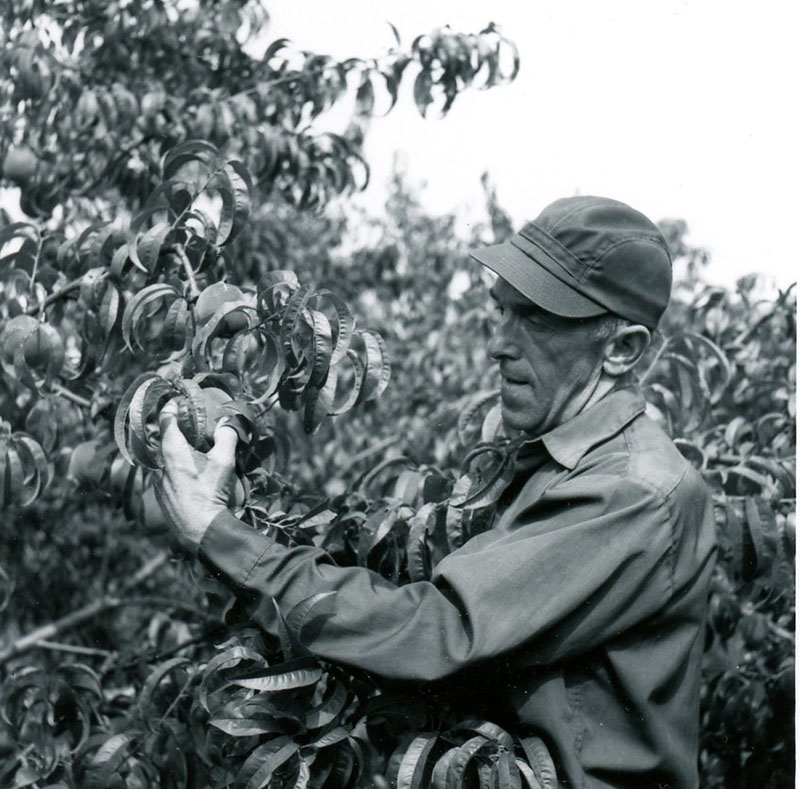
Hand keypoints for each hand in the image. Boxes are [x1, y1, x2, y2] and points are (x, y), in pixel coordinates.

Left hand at [155, 401, 238, 549]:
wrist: (200, 530)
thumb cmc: (210, 493)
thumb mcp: (224, 462)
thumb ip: (226, 437)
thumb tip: (227, 423)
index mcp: (172, 450)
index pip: (165, 419)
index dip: (171, 407)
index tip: (178, 402)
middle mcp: (159, 463)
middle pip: (163, 439)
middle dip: (176, 431)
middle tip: (191, 427)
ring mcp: (157, 481)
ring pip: (164, 458)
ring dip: (176, 452)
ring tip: (193, 453)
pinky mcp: (161, 496)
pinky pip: (165, 474)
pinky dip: (176, 469)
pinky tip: (191, 476)